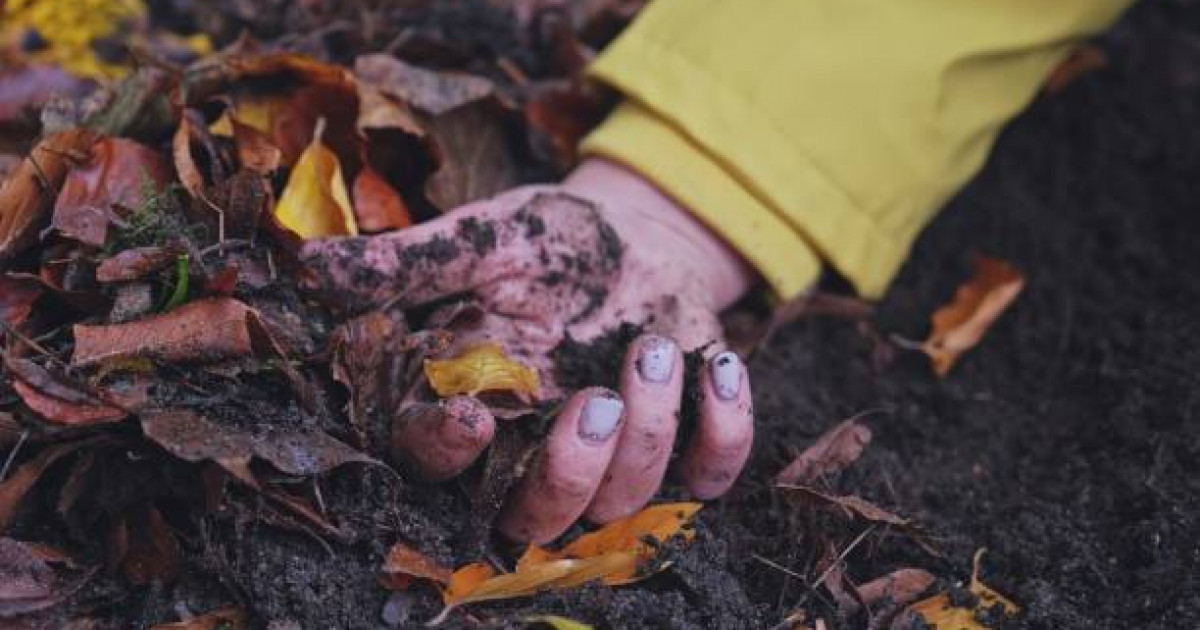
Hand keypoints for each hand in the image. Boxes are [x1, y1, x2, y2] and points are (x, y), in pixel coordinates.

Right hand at [301, 158, 756, 542]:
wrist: (634, 233)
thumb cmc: (547, 243)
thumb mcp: (482, 241)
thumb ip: (410, 263)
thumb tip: (310, 265)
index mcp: (474, 405)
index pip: (437, 467)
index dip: (447, 455)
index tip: (475, 413)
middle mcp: (538, 449)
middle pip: (534, 521)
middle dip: (568, 475)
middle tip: (597, 399)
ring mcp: (614, 456)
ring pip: (624, 503)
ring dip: (649, 432)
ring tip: (653, 343)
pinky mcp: (683, 442)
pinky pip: (709, 476)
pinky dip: (725, 433)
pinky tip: (719, 366)